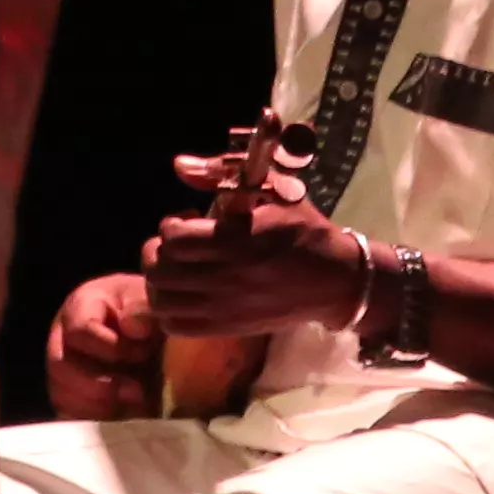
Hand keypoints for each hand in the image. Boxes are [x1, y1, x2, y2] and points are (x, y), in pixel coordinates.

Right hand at [43, 268, 161, 418]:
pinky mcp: (71, 398)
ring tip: (134, 406)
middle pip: (60, 367)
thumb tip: (132, 326)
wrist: (148, 331)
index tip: (143, 353)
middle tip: (137, 391)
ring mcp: (63, 371)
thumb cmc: (143, 311)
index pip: (79, 332)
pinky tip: (124, 417)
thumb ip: (142, 307)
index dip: (111, 348)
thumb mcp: (147, 298)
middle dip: (100, 385)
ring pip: (61, 396)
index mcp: (78, 309)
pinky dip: (96, 422)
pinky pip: (69, 416)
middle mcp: (61, 340)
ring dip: (99, 407)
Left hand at [144, 151, 374, 339]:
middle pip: (161, 270)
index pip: (175, 237)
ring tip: (177, 269)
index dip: (173, 224)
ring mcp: (226, 308)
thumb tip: (179, 165)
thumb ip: (221, 175)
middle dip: (159, 251)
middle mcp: (226, 278)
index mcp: (237, 241)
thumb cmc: (303, 231)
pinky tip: (184, 294)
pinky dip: (169, 311)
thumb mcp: (272, 191)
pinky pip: (177, 327)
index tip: (190, 219)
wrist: (334, 281)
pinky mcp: (229, 328)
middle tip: (178, 244)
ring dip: (160, 281)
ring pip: (162, 301)